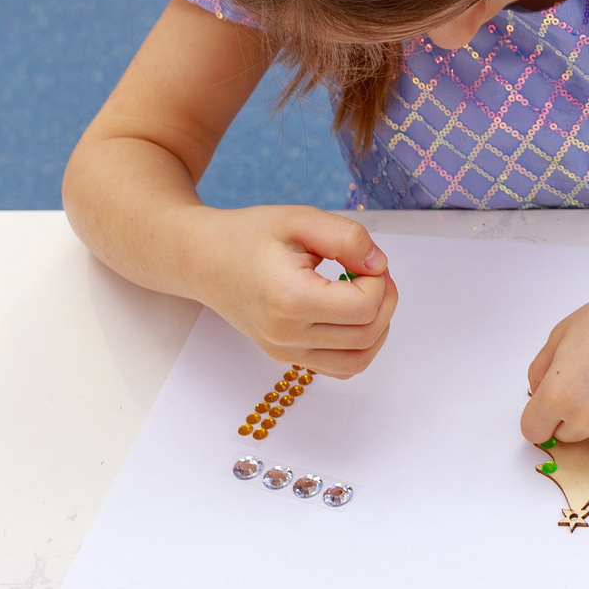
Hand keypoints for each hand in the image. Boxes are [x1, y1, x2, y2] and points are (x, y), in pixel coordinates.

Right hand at [190, 205, 395, 376]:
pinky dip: (358, 347)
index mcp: (290, 300)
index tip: (363, 257)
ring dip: (377, 327)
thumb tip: (379, 264)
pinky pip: (339, 368)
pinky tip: (350, 315)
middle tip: (370, 271)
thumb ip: (347, 238)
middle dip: (384, 299)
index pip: (365, 306)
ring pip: (358, 360)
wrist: (203, 259)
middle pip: (367, 334)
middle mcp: (286, 335)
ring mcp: (285, 352)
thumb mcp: (300, 219)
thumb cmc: (248, 236)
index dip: (379, 279)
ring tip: (365, 294)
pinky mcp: (286, 356)